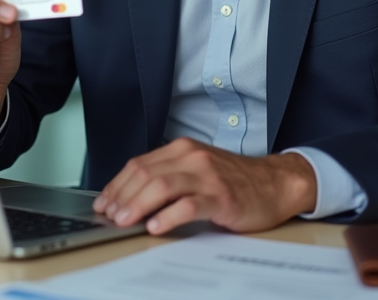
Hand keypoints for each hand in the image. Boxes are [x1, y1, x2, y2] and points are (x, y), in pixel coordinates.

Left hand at [92, 138, 316, 234]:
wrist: (274, 184)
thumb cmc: (233, 181)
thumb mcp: (196, 170)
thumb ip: (168, 177)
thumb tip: (129, 199)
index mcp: (182, 149)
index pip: (139, 164)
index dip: (116, 185)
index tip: (103, 204)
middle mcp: (192, 158)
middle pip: (145, 174)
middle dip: (122, 197)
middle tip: (110, 216)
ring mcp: (207, 176)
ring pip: (162, 186)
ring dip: (138, 205)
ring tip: (125, 222)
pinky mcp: (222, 196)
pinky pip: (188, 205)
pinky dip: (168, 217)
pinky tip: (156, 227)